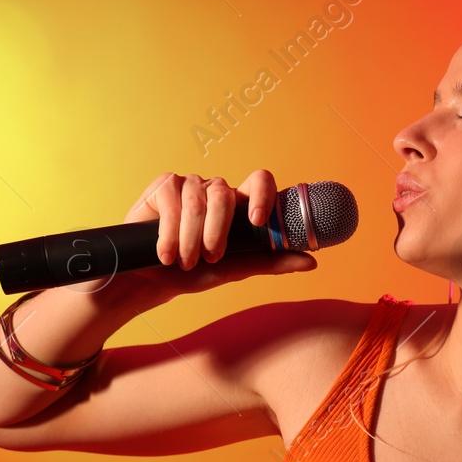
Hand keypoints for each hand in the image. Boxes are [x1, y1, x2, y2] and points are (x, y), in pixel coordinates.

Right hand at [117, 169, 317, 298]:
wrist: (150, 280)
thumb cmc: (194, 273)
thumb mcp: (235, 270)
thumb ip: (269, 262)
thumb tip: (311, 261)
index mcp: (238, 205)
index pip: (259, 181)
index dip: (262, 194)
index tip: (256, 221)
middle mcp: (216, 191)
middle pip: (225, 193)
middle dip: (217, 232)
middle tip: (210, 259)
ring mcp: (189, 185)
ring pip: (198, 201)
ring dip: (191, 239)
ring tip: (184, 262)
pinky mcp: (163, 186)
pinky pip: (172, 201)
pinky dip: (170, 233)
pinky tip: (166, 253)